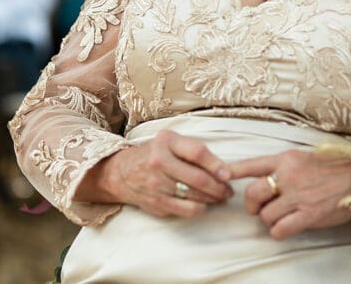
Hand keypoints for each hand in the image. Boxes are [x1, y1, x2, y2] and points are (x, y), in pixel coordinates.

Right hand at [77, 129, 232, 218]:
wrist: (122, 172)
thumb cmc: (154, 154)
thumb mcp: (170, 141)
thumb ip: (193, 149)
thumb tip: (223, 169)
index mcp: (165, 142)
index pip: (197, 152)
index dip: (216, 164)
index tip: (228, 174)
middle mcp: (159, 162)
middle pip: (198, 178)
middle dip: (219, 187)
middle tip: (228, 190)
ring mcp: (157, 184)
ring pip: (194, 196)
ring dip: (213, 199)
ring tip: (220, 197)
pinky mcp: (156, 202)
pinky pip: (186, 210)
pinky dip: (200, 209)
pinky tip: (204, 204)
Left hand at [228, 150, 350, 239]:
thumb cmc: (332, 168)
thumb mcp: (303, 157)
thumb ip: (282, 166)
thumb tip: (262, 178)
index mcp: (285, 159)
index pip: (251, 164)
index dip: (232, 170)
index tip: (220, 175)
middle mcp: (288, 176)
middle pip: (252, 193)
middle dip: (251, 204)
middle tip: (259, 206)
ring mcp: (298, 196)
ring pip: (264, 214)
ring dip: (268, 218)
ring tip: (280, 215)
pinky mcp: (308, 215)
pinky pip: (280, 229)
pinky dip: (278, 231)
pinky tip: (286, 226)